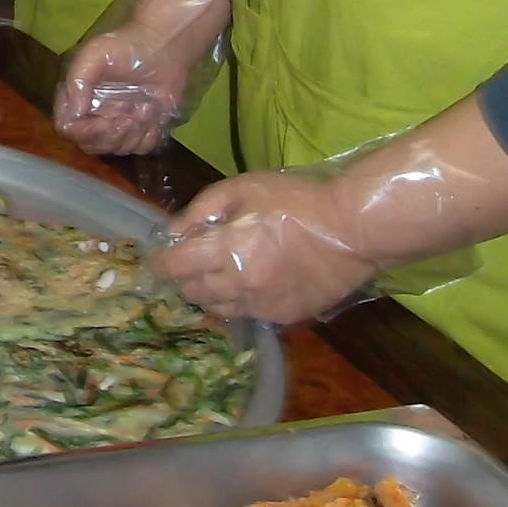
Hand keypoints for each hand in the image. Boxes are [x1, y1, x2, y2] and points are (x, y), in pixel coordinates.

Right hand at [57, 27, 193, 155]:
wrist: (165, 47)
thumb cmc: (127, 47)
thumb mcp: (95, 54)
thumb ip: (78, 81)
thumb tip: (75, 112)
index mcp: (76, 97)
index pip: (67, 128)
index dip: (85, 132)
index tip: (106, 121)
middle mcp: (92, 115)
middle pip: (91, 145)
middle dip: (113, 135)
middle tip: (131, 114)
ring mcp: (117, 124)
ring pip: (117, 149)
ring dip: (135, 131)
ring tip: (146, 106)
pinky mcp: (141, 129)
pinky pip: (141, 147)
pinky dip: (149, 134)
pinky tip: (154, 111)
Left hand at [149, 170, 376, 325]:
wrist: (352, 230)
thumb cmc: (295, 201)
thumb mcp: (242, 189)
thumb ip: (202, 210)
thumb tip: (174, 232)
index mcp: (226, 249)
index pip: (176, 267)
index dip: (160, 264)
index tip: (155, 261)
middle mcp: (240, 284)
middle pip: (194, 291)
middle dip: (183, 278)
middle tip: (185, 264)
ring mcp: (263, 305)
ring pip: (218, 308)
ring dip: (209, 293)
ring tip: (214, 276)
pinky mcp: (285, 317)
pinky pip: (248, 314)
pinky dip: (239, 302)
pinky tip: (246, 285)